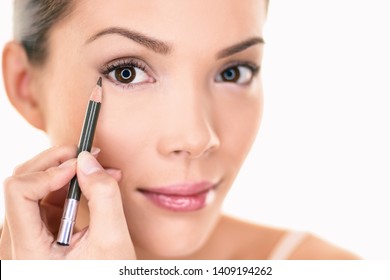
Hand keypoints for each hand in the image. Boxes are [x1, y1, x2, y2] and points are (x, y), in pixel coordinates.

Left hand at [0, 146, 134, 258]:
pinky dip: (67, 185)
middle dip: (57, 163)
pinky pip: (44, 198)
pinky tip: (90, 183)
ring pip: (32, 187)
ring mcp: (24, 237)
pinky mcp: (37, 232)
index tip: (80, 166)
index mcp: (28, 252)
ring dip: (64, 172)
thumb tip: (87, 160)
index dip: (49, 172)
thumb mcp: (113, 240)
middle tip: (87, 155)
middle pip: (22, 184)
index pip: (18, 192)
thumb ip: (103, 196)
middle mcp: (16, 244)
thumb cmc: (107, 276)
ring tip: (96, 169)